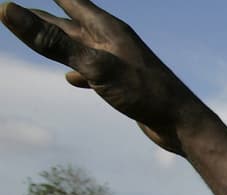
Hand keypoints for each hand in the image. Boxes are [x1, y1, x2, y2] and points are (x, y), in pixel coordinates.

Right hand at [1, 0, 202, 153]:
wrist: (184, 125)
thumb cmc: (145, 93)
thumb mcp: (94, 65)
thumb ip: (52, 41)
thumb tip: (7, 10)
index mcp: (106, 28)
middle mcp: (112, 40)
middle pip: (68, 22)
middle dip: (41, 16)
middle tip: (15, 10)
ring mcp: (118, 61)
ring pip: (79, 46)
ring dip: (56, 41)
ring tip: (35, 35)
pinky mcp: (123, 84)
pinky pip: (93, 70)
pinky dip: (77, 70)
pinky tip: (71, 78)